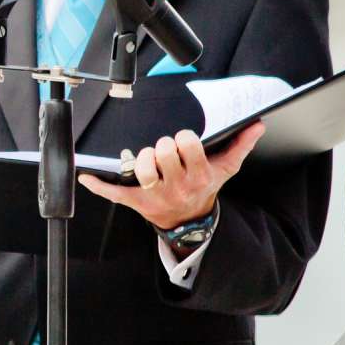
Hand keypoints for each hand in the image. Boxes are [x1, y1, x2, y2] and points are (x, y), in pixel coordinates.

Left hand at [81, 123, 262, 231]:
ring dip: (141, 160)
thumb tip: (257, 124)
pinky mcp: (137, 202)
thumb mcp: (225, 168)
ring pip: (142, 168)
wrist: (190, 220)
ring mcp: (156, 195)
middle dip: (162, 146)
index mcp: (199, 175)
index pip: (187, 144)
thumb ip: (241, 144)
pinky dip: (99, 185)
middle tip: (165, 152)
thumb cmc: (204, 186)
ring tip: (148, 161)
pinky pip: (115, 194)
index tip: (183, 142)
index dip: (183, 138)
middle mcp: (178, 186)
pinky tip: (88, 177)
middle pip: (162, 152)